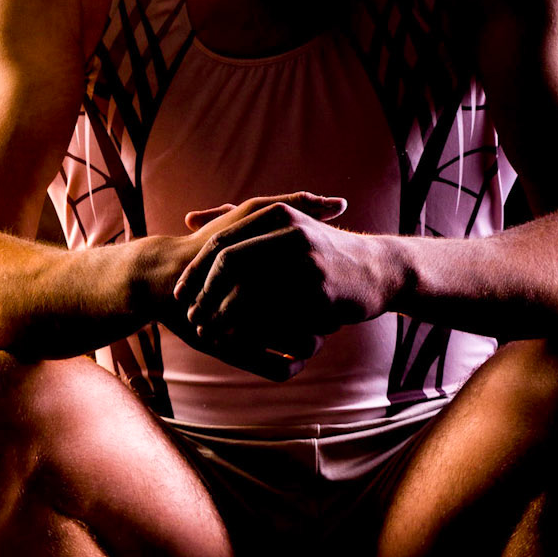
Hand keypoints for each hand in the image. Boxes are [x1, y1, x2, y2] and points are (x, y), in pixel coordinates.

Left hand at [171, 191, 392, 367]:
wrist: (377, 270)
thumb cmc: (322, 250)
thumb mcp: (285, 225)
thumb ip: (237, 219)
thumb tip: (189, 218)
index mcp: (277, 214)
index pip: (221, 244)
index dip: (195, 271)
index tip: (180, 293)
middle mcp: (290, 232)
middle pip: (229, 265)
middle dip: (204, 294)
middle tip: (189, 316)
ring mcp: (306, 262)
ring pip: (248, 291)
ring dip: (222, 315)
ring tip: (207, 332)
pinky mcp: (320, 291)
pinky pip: (274, 313)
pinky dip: (250, 329)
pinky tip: (238, 342)